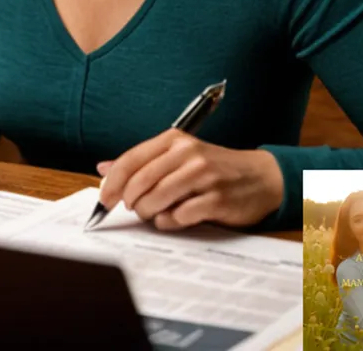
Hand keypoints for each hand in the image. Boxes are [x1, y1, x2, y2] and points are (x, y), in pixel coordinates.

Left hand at [95, 129, 283, 230]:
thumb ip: (141, 162)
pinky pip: (179, 216)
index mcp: (174, 139)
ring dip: (147, 212)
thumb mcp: (177, 157)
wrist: (260, 177)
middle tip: (131, 208)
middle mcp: (188, 153)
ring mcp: (203, 176)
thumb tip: (102, 168)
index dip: (112, 182)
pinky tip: (173, 218)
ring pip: (157, 198)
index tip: (104, 200)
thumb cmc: (213, 168)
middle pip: (141, 180)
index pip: (132, 159)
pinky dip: (169, 222)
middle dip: (129, 200)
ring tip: (152, 213)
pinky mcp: (216, 199)